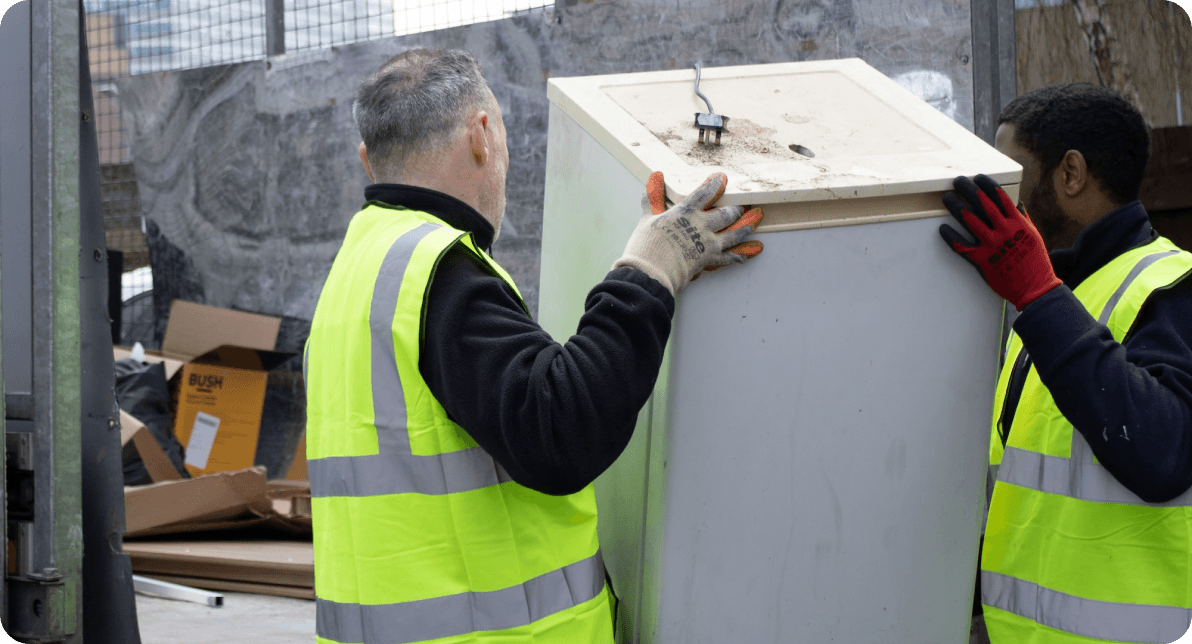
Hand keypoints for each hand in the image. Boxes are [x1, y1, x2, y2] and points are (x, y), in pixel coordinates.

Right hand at [613, 171, 763, 294]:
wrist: (651, 269)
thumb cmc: (646, 244)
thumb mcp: (647, 218)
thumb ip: (653, 199)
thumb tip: (653, 180)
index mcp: (686, 211)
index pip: (705, 193)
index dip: (716, 184)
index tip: (722, 179)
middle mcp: (701, 224)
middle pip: (726, 213)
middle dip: (736, 209)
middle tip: (742, 207)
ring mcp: (708, 242)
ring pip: (733, 233)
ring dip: (745, 228)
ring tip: (754, 223)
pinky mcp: (710, 259)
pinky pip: (729, 257)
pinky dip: (738, 256)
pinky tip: (746, 254)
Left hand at [939, 174, 1060, 310]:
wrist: (1035, 286)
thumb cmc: (1035, 261)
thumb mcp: (1033, 234)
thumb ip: (1022, 218)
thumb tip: (1016, 203)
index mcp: (1017, 222)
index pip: (1000, 196)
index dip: (987, 184)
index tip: (978, 177)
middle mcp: (1004, 230)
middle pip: (981, 203)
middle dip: (967, 189)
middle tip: (958, 181)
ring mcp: (992, 244)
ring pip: (969, 220)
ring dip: (955, 206)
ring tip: (947, 198)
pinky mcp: (982, 260)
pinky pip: (962, 245)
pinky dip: (950, 236)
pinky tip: (942, 228)